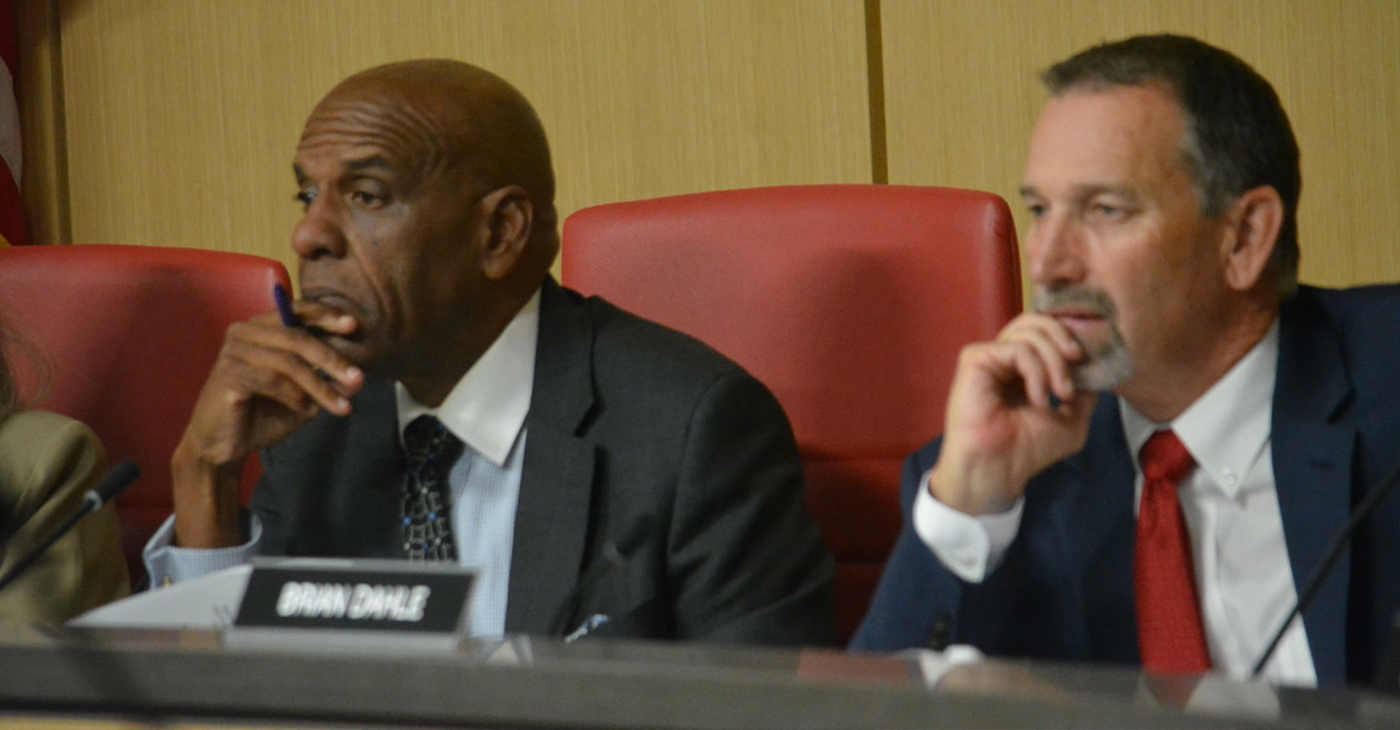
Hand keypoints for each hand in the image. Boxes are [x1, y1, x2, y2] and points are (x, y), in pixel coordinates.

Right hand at [170, 302, 363, 547]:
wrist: (223, 445)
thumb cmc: (262, 414)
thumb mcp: (304, 397)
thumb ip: (327, 383)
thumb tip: (357, 378)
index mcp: (262, 329)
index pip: (296, 312)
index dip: (325, 316)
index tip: (353, 325)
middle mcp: (245, 333)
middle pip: (296, 337)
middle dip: (332, 358)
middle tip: (358, 379)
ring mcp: (233, 352)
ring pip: (288, 362)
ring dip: (320, 385)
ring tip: (341, 406)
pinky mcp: (227, 374)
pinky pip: (271, 380)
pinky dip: (295, 396)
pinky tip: (308, 411)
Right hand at [929, 313, 1099, 515]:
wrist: (999, 468)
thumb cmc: (1029, 450)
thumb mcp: (1073, 419)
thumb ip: (1085, 391)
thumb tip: (1098, 366)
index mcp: (1023, 368)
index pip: (1047, 333)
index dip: (1071, 338)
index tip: (1089, 360)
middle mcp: (1004, 358)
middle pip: (1037, 321)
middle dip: (1065, 338)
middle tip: (1079, 360)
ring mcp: (989, 357)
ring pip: (1030, 331)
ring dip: (1055, 362)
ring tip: (1062, 394)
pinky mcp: (975, 359)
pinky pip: (1017, 349)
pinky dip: (1036, 372)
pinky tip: (1039, 400)